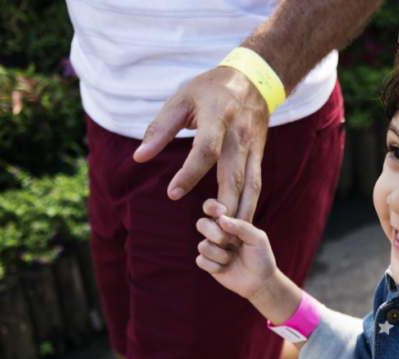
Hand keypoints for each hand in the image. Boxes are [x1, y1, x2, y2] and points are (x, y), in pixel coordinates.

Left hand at [135, 66, 268, 220]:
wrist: (255, 81)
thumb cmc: (210, 89)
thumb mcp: (180, 99)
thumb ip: (160, 129)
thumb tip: (139, 158)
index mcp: (218, 117)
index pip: (206, 150)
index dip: (190, 174)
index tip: (173, 194)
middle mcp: (240, 135)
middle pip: (233, 176)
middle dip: (223, 205)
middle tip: (210, 229)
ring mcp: (253, 148)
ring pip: (250, 186)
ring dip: (241, 213)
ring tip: (229, 236)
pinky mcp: (259, 156)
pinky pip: (256, 185)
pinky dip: (249, 206)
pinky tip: (239, 223)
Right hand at [195, 199, 287, 310]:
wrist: (261, 281)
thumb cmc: (261, 257)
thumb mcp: (257, 238)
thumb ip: (242, 226)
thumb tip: (221, 218)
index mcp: (228, 223)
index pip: (211, 207)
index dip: (212, 207)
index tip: (222, 212)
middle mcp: (217, 233)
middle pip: (201, 224)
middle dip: (217, 235)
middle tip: (235, 242)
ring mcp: (211, 248)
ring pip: (202, 246)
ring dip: (221, 255)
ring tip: (233, 258)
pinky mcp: (208, 264)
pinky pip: (201, 261)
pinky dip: (216, 267)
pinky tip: (226, 268)